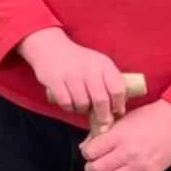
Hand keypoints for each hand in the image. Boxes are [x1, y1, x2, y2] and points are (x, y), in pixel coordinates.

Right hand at [16, 27, 132, 122]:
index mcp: (103, 64)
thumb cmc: (79, 61)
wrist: (51, 48)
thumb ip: (110, 82)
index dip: (119, 104)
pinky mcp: (54, 79)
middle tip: (102, 122)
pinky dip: (69, 108)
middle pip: (101, 100)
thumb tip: (119, 111)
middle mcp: (88, 68)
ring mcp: (71, 74)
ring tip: (81, 106)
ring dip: (82, 110)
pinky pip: (66, 103)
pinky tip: (70, 104)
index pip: (117, 89)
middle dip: (102, 115)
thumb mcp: (99, 64)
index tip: (116, 112)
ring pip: (82, 104)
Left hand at [81, 100, 170, 170]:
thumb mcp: (122, 119)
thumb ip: (103, 133)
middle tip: (90, 168)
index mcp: (118, 136)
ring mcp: (139, 165)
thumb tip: (84, 146)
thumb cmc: (149, 117)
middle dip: (89, 169)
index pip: (91, 152)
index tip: (88, 153)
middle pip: (98, 168)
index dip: (86, 153)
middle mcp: (127, 152)